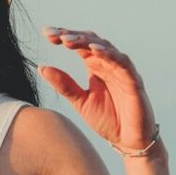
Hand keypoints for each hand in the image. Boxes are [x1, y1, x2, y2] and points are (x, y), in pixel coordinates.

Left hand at [40, 26, 157, 151]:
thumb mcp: (81, 102)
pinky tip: (95, 50)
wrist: (128, 141)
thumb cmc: (108, 120)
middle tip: (55, 35)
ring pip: (105, 47)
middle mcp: (108, 64)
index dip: (63, 36)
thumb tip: (42, 67)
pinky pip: (122, 63)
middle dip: (72, 35)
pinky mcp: (134, 80)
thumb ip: (64, 85)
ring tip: (69, 40)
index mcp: (95, 66)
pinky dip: (110, 54)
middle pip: (90, 41)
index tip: (46, 33)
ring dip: (87, 42)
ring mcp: (121, 70)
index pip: (79, 45)